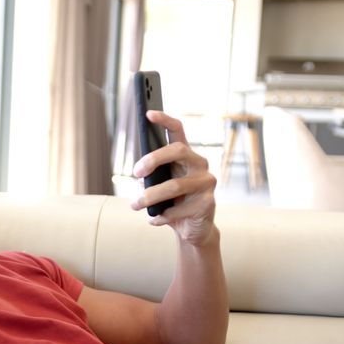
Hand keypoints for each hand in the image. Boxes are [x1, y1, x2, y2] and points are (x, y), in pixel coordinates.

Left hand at [129, 111, 217, 245]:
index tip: (148, 113)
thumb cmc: (172, 204)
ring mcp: (207, 182)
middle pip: (177, 150)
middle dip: (152, 160)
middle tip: (135, 173)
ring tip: (135, 205)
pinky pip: (178, 209)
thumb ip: (149, 179)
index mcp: (185, 156)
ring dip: (149, 197)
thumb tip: (140, 179)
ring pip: (174, 185)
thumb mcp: (157, 188)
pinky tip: (153, 219)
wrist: (192, 229)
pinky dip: (160, 216)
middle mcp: (200, 164)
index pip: (178, 131)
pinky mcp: (208, 203)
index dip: (164, 120)